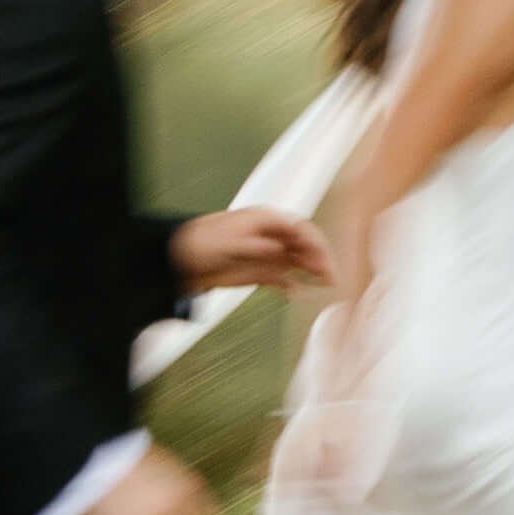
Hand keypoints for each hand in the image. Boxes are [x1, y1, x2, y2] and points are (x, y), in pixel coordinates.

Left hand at [171, 207, 338, 295]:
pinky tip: (300, 294)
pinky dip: (293, 286)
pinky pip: (284, 278)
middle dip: (320, 258)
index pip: (300, 228)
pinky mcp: (261, 272)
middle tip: (331, 277)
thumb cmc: (204, 243)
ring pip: (299, 261)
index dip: (315, 243)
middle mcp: (272, 235)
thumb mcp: (229, 242)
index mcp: (266, 220)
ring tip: (325, 284)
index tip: (323, 260)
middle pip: (304, 244)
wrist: (182, 261)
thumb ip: (256, 246)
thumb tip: (279, 248)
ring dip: (312, 271)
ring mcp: (268, 254)